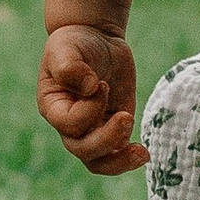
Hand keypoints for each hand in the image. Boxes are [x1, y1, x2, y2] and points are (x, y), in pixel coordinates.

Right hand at [37, 22, 147, 174]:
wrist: (94, 38)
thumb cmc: (74, 43)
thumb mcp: (65, 48)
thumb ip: (70, 66)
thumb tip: (89, 87)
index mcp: (54, 108)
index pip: (70, 124)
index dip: (89, 110)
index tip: (102, 83)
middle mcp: (69, 125)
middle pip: (83, 150)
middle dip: (106, 140)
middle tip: (126, 115)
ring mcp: (92, 129)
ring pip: (99, 161)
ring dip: (119, 161)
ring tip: (141, 153)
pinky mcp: (113, 128)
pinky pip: (118, 153)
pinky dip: (130, 157)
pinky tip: (145, 153)